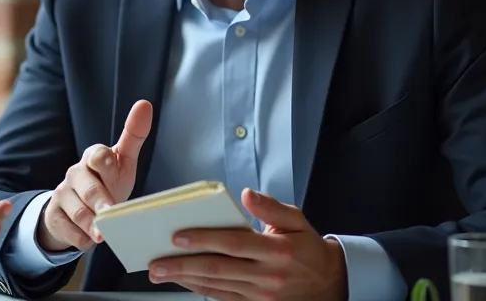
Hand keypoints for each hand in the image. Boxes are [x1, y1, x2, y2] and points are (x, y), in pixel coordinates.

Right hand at [37, 99, 151, 251]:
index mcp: (93, 157)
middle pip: (87, 188)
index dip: (106, 164)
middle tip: (110, 214)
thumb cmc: (108, 181)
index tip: (112, 169)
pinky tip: (89, 238)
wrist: (82, 208)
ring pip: (78, 212)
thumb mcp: (123, 162)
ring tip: (103, 234)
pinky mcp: (53, 215)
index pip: (98, 155)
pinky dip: (81, 238)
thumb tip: (145, 104)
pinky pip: (68, 229)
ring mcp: (61, 194)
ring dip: (93, 225)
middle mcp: (75, 173)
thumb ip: (134, 135)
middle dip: (100, 202)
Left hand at [148, 188, 346, 300]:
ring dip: (185, 279)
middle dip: (183, 265)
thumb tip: (247, 194)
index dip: (204, 240)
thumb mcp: (296, 220)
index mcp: (276, 250)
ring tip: (160, 272)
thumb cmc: (307, 248)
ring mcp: (260, 294)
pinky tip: (183, 281)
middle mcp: (267, 275)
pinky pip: (222, 298)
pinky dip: (200, 289)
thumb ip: (271, 206)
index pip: (234, 244)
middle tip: (156, 262)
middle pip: (219, 269)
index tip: (178, 236)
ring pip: (216, 286)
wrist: (329, 283)